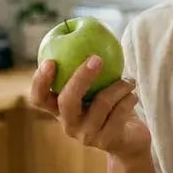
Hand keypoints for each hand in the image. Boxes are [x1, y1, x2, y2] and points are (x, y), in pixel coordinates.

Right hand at [28, 58, 150, 160]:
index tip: (50, 61)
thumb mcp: (98, 87)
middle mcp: (69, 125)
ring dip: (119, 86)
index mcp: (60, 110)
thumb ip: (90, 68)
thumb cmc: (111, 106)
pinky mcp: (107, 141)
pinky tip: (133, 95)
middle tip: (97, 58)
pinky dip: (129, 98)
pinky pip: (119, 112)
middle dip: (81, 78)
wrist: (130, 140)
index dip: (40, 82)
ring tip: (129, 80)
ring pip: (101, 103)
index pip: (39, 99)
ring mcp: (87, 135)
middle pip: (67, 101)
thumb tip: (90, 30)